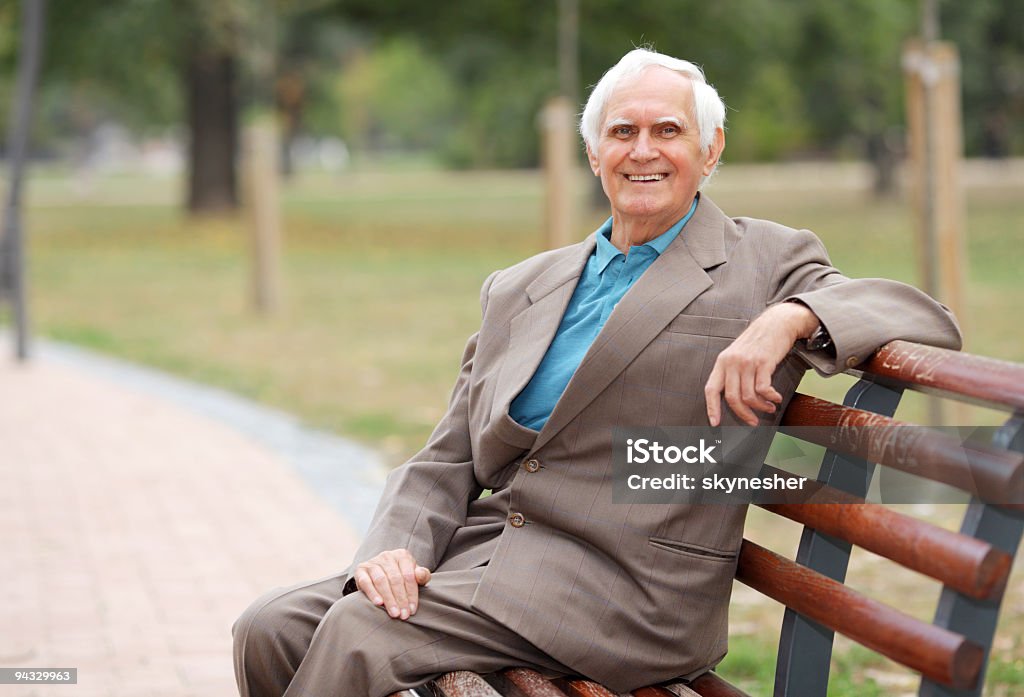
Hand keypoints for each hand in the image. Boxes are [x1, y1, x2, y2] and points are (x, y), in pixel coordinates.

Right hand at [353, 548, 431, 619]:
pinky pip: (366, 582)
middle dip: (400, 599)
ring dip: (388, 599)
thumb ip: (422, 575)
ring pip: (381, 581)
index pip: (409, 575)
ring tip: (394, 613)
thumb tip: (420, 575)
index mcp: (402, 555)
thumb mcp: (414, 575)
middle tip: (403, 615)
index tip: (412, 610)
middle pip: (395, 579)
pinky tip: (379, 603)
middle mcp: (387, 556)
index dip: (411, 594)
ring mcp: (373, 562)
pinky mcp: (361, 570)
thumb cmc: (401, 577)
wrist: (379, 574)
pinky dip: (372, 593)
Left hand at [704, 303, 818, 426]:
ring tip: (769, 408)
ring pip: (749, 396)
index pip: (711, 388)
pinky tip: (776, 398)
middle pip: (732, 397)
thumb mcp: (737, 354)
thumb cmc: (757, 341)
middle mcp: (732, 362)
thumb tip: (733, 398)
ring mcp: (747, 362)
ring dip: (760, 407)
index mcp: (722, 362)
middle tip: (753, 421)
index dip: (711, 408)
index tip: (715, 423)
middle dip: (743, 414)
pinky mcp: (763, 362)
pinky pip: (764, 389)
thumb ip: (732, 372)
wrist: (776, 323)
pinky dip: (770, 398)